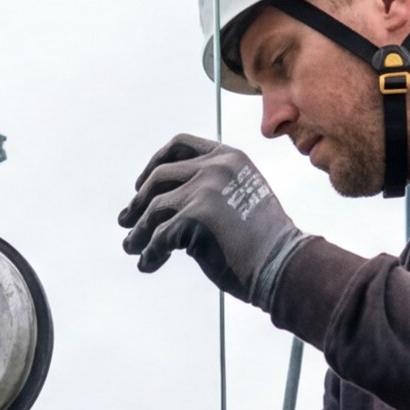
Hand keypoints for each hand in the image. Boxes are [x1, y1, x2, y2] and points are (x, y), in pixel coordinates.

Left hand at [117, 134, 309, 307]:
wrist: (283, 264)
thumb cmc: (264, 241)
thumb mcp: (241, 197)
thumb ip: (211, 189)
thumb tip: (165, 204)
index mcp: (228, 157)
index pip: (180, 145)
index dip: (154, 163)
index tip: (141, 184)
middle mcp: (216, 168)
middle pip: (159, 178)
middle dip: (139, 201)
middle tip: (127, 220)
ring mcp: (205, 190)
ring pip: (154, 209)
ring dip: (138, 231)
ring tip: (132, 247)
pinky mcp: (195, 218)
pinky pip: (159, 236)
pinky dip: (150, 252)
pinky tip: (148, 264)